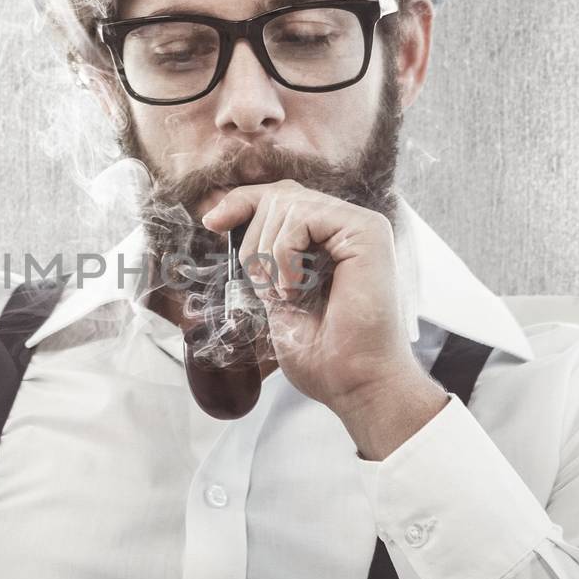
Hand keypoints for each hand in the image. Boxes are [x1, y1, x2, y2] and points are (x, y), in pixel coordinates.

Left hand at [200, 180, 424, 418]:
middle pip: (278, 196)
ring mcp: (359, 226)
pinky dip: (284, 255)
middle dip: (253, 243)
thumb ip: (262, 257)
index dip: (241, 202)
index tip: (211, 222)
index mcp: (327, 240)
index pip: (280, 197)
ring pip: (286, 203)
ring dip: (268, 255)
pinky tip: (297, 289)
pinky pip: (302, 216)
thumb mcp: (275, 294)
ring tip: (286, 294)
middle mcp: (345, 227)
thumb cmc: (322, 353)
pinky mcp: (367, 230)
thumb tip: (221, 221)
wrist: (354, 382)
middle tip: (266, 289)